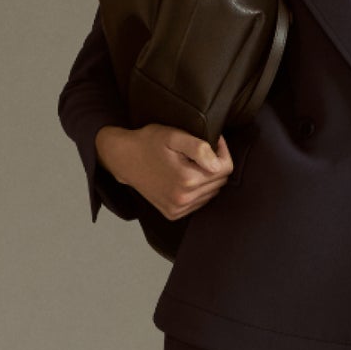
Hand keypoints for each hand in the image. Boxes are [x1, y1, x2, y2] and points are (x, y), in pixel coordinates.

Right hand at [97, 123, 233, 219]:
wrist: (124, 158)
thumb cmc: (148, 143)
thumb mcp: (173, 136)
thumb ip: (199, 148)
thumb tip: (217, 164)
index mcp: (187, 179)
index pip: (225, 168)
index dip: (222, 152)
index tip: (214, 141)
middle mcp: (184, 198)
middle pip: (220, 181)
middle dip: (215, 165)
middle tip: (199, 151)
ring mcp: (178, 208)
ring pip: (212, 193)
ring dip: (207, 178)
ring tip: (190, 164)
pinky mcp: (173, 213)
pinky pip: (199, 203)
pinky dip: (197, 190)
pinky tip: (185, 178)